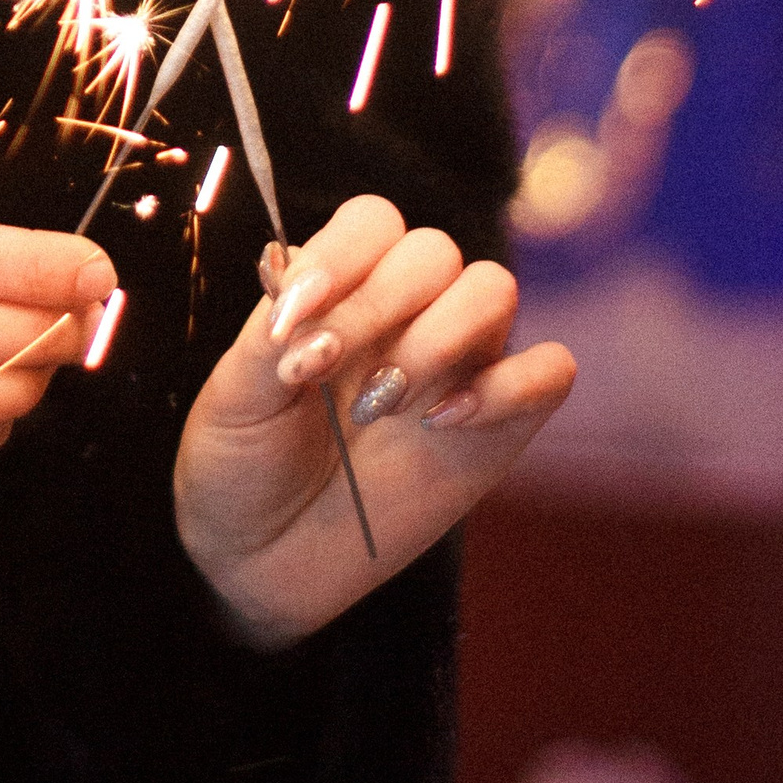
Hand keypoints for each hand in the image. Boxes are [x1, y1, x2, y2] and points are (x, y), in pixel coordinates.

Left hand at [173, 196, 573, 647]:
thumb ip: (270, 338)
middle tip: (330, 371)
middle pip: (434, 250)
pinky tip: (443, 424)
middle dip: (380, 304)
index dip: (343, 254)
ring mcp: (458, 365)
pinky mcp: (500, 426)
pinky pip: (549, 369)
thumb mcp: (232, 396)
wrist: (260, 559)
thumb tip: (303, 294)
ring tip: (381, 404)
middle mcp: (404, 313)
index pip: (373, 222)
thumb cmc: (241, 462)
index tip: (299, 313)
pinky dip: (509, 385)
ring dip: (439, 337)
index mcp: (339, 286)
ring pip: (494, 289)